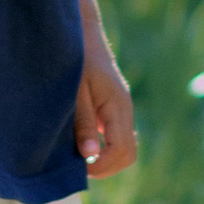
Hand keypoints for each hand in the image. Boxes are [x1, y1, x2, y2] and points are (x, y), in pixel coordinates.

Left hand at [75, 28, 136, 179]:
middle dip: (106, 167)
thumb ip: (83, 123)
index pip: (121, 150)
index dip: (102, 166)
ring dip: (105, 159)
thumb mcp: (75, 92)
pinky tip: (82, 145)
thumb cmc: (75, 60)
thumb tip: (90, 155)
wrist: (81, 34)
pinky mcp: (113, 109)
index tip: (79, 169)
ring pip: (124, 147)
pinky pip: (116, 137)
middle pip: (128, 154)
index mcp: (117, 107)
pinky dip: (104, 148)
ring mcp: (121, 110)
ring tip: (79, 158)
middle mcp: (124, 111)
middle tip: (78, 168)